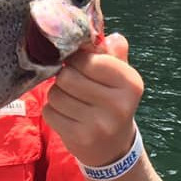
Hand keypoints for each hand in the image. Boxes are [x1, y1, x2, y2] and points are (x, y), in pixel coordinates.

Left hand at [42, 32, 143, 166]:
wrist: (113, 149)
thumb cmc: (112, 102)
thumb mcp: (119, 77)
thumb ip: (112, 53)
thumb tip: (107, 32)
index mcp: (130, 83)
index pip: (89, 59)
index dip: (77, 59)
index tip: (80, 65)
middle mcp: (118, 104)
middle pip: (68, 76)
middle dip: (65, 77)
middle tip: (73, 84)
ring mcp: (99, 124)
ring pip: (55, 93)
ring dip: (57, 94)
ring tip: (71, 101)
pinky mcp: (79, 138)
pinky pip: (49, 112)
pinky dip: (52, 111)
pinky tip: (66, 115)